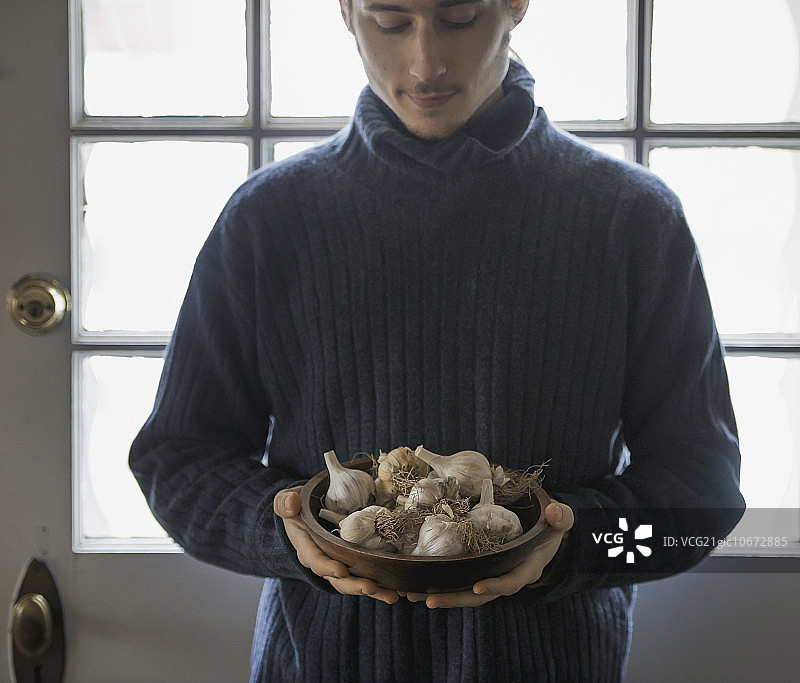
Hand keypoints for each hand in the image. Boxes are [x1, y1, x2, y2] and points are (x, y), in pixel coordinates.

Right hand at [273, 487, 399, 603]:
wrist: (308, 514)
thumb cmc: (298, 508)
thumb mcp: (287, 502)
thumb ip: (285, 503)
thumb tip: (291, 503)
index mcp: (307, 547)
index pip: (315, 560)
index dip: (327, 567)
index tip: (341, 570)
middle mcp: (324, 561)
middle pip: (338, 579)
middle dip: (354, 585)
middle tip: (370, 587)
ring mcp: (340, 564)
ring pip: (355, 582)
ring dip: (373, 590)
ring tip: (391, 595)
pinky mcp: (355, 563)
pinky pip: (368, 576)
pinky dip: (383, 585)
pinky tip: (399, 590)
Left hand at [402, 500, 573, 608]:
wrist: (543, 535)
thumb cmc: (551, 527)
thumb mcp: (562, 520)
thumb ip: (561, 517)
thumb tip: (554, 511)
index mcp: (526, 568)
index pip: (511, 582)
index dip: (497, 586)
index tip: (479, 587)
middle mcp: (506, 577)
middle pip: (479, 595)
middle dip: (455, 599)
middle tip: (429, 600)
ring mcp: (491, 576)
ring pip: (464, 592)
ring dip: (439, 594)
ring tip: (412, 595)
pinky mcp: (478, 570)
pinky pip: (459, 580)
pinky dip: (439, 583)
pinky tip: (415, 582)